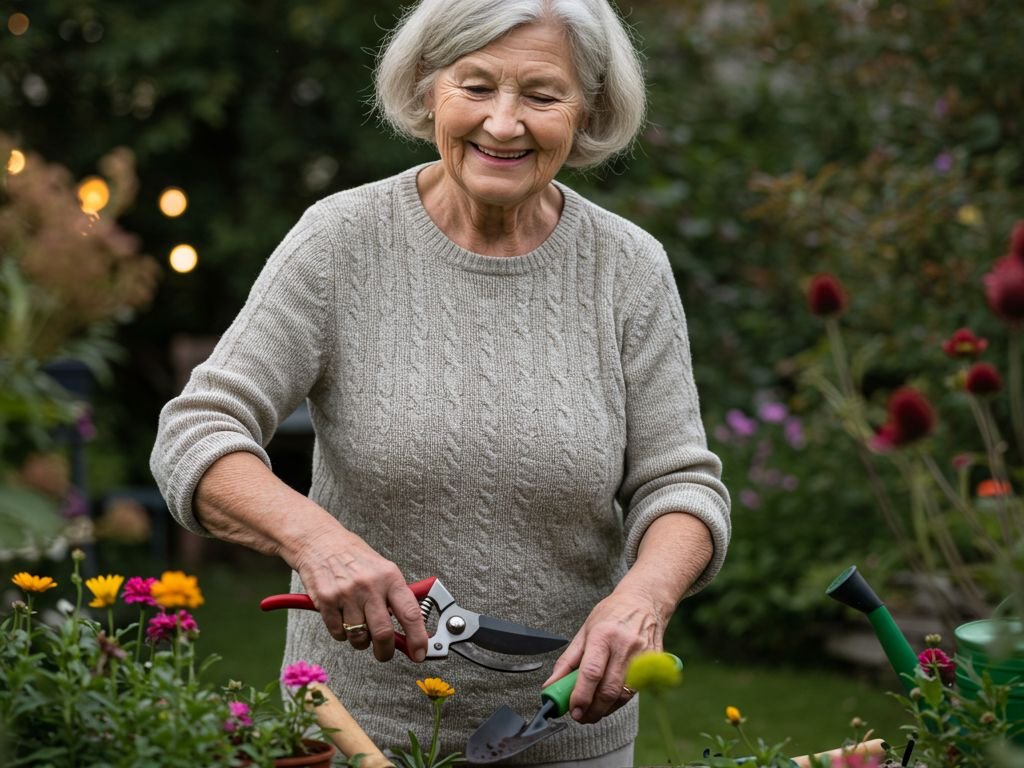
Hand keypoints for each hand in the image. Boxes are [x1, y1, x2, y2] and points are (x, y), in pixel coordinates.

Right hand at [287, 520, 428, 661]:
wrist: (320, 541)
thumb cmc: (354, 556)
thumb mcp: (383, 569)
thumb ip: (395, 597)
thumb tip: (410, 629)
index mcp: (390, 577)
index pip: (410, 613)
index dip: (418, 638)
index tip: (420, 653)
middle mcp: (370, 585)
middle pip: (383, 633)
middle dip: (385, 651)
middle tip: (384, 653)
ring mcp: (347, 594)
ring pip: (359, 637)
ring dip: (360, 641)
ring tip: (359, 627)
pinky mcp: (326, 601)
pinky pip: (338, 633)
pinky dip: (342, 634)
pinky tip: (342, 618)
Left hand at [542, 586, 665, 723]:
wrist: (643, 602)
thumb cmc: (611, 615)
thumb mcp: (584, 631)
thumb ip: (567, 661)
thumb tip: (551, 685)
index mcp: (603, 635)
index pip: (591, 673)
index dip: (581, 696)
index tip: (572, 709)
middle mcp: (625, 646)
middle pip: (608, 690)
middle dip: (592, 710)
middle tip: (580, 716)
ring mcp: (643, 656)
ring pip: (623, 695)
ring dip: (605, 709)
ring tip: (592, 710)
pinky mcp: (654, 664)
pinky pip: (634, 691)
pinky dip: (619, 701)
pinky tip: (609, 700)